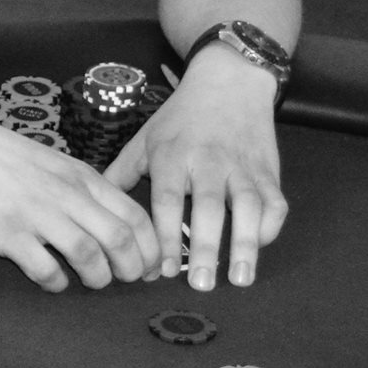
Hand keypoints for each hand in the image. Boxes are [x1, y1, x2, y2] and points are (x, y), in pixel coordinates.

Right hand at [0, 103, 157, 290]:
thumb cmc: (2, 154)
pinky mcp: (6, 232)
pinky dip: (56, 282)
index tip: (150, 265)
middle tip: (128, 280)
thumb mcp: (54, 162)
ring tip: (92, 281)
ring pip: (88, 256)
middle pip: (119, 239)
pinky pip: (44, 268)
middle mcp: (64, 194)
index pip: (135, 216)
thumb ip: (84, 188)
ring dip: (98, 278)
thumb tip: (114, 220)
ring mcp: (35, 213)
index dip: (151, 248)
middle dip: (133, 269)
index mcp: (81, 176)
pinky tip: (53, 281)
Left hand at [101, 50, 283, 289]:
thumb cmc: (179, 118)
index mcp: (172, 155)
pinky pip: (275, 200)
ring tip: (240, 279)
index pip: (167, 200)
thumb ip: (121, 173)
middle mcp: (208, 161)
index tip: (161, 270)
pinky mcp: (269, 169)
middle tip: (201, 285)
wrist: (228, 82)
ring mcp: (242, 165)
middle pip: (207, 207)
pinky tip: (259, 246)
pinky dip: (270, 225)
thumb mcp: (145, 139)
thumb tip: (93, 206)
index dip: (165, 236)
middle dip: (206, 247)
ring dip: (245, 244)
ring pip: (248, 206)